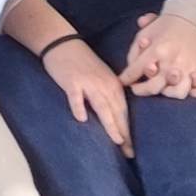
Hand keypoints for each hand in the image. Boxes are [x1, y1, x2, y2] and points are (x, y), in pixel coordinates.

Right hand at [40, 36, 131, 153]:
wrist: (63, 43)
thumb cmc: (82, 63)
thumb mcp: (102, 77)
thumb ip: (108, 95)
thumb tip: (114, 119)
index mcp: (113, 85)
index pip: (123, 111)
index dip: (128, 131)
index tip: (132, 149)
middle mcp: (104, 84)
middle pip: (116, 111)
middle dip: (124, 133)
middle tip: (129, 152)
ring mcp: (88, 82)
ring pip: (102, 105)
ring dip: (110, 123)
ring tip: (117, 140)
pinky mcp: (71, 81)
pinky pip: (75, 96)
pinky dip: (78, 107)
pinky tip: (81, 119)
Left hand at [123, 11, 195, 99]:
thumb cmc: (169, 24)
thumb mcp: (147, 31)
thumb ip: (135, 49)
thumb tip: (130, 67)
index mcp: (157, 50)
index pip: (135, 71)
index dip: (126, 78)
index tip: (125, 81)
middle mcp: (173, 61)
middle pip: (154, 88)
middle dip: (143, 90)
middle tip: (140, 88)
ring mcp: (191, 67)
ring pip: (179, 93)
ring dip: (171, 92)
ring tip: (166, 87)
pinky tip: (189, 86)